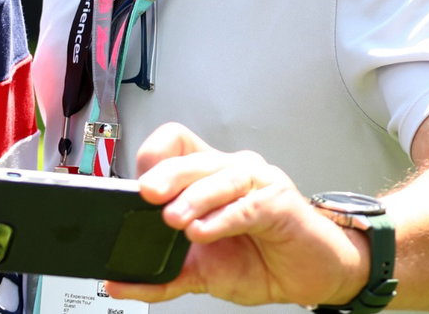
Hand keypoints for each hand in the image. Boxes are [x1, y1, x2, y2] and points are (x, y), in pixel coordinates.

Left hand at [105, 123, 367, 307]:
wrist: (311, 277)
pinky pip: (248, 204)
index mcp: (207, 178)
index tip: (135, 186)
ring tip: (174, 220)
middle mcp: (230, 171)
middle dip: (166, 175)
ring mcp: (257, 182)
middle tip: (146, 196)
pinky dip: (223, 218)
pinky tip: (204, 231)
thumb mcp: (201, 272)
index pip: (174, 144)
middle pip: (191, 158)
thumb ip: (162, 276)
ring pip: (218, 175)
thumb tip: (117, 284)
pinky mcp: (280, 201)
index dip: (154, 156)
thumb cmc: (261, 260)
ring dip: (193, 197)